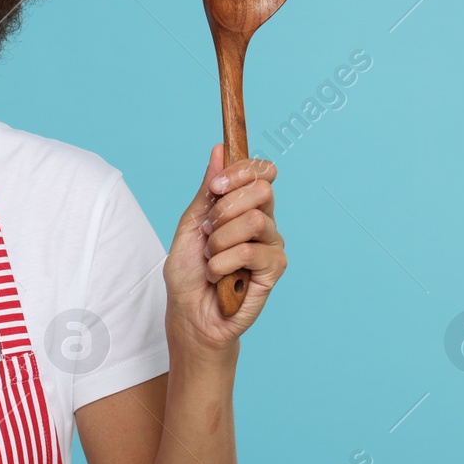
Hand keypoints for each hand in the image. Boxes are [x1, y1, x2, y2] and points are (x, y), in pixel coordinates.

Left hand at [162, 144, 286, 360]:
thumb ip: (207, 190)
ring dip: (221, 240)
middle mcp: (263, 222)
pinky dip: (224, 262)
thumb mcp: (190, 224)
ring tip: (211, 258)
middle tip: (208, 232)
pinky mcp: (274, 269)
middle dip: (226, 208)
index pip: (261, 172)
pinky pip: (252, 251)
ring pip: (255, 220)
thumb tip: (220, 150)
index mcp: (244, 207)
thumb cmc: (189, 272)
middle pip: (263, 190)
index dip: (241, 171)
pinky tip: (218, 275)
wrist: (189, 314)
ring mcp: (271, 245)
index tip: (216, 187)